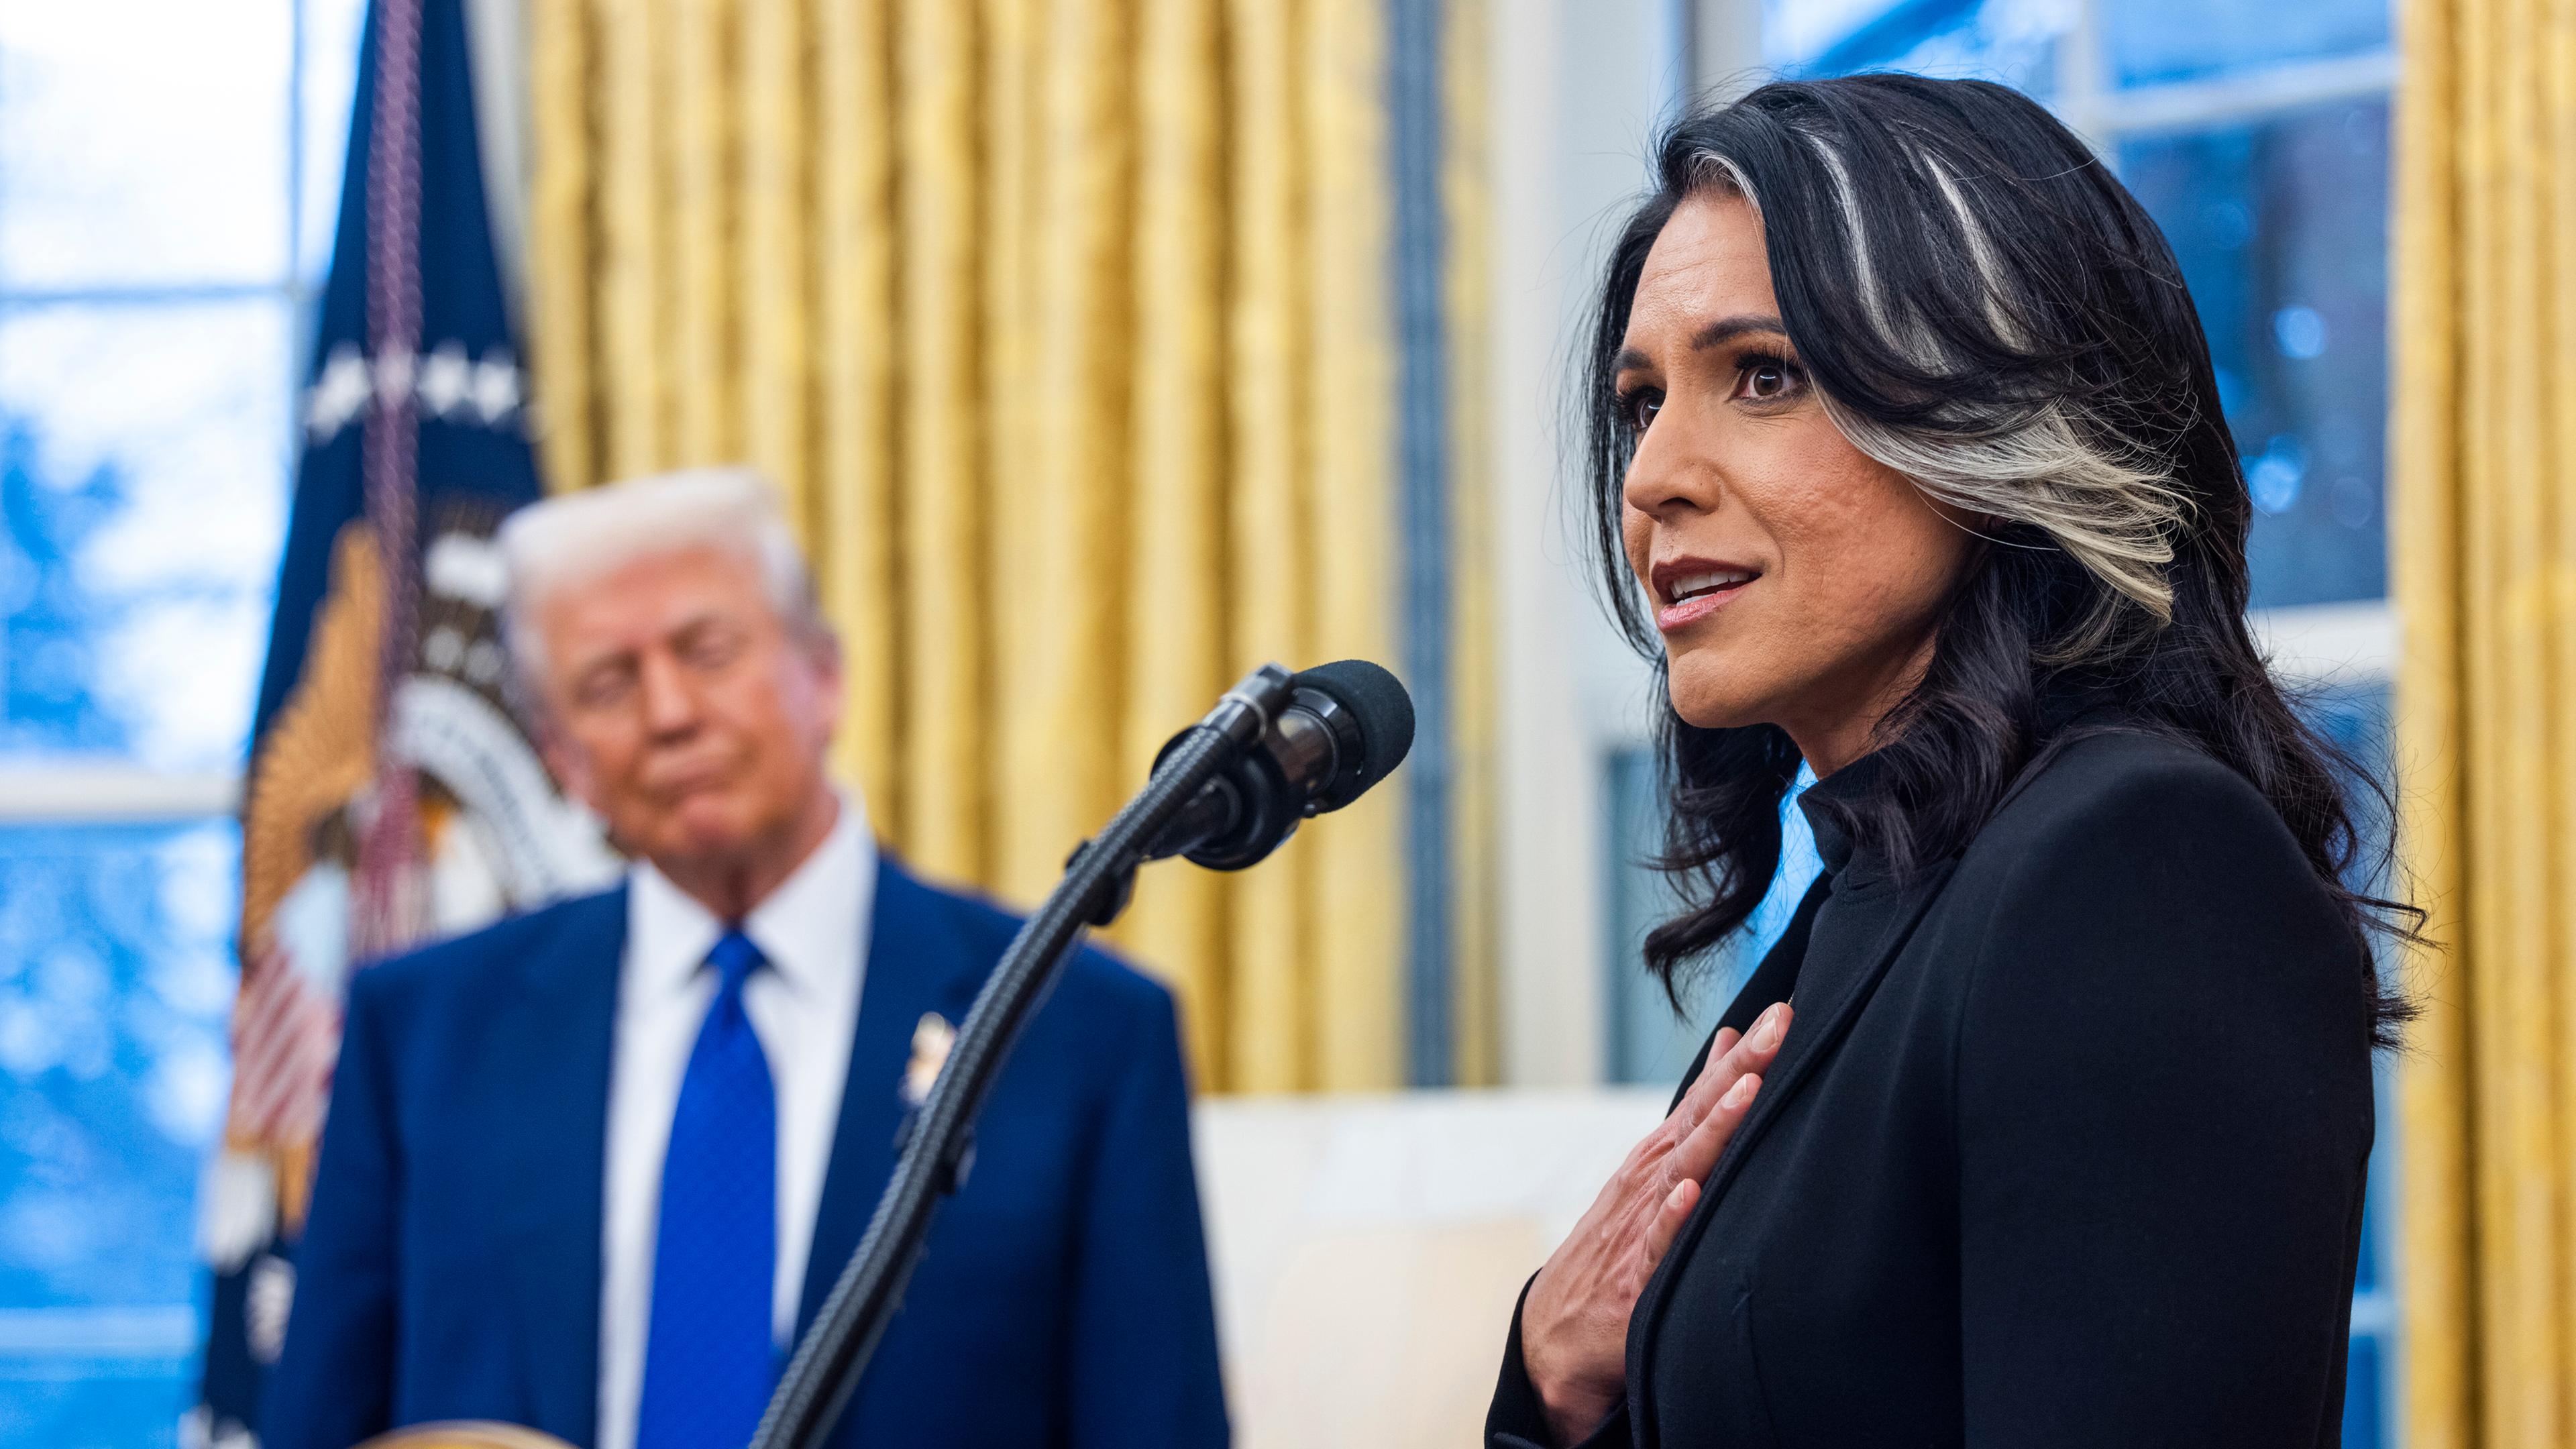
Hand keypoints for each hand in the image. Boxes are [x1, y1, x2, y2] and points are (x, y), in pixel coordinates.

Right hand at [1519, 1001, 1791, 1444]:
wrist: (1555, 1334)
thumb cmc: (1617, 1246)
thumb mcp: (1657, 1171)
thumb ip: (1699, 1112)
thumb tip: (1735, 1042)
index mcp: (1660, 1155)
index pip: (1708, 1095)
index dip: (1747, 1055)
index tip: (1783, 1012)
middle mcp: (1651, 1180)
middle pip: (1701, 1115)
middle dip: (1743, 1069)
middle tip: (1781, 1022)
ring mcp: (1641, 1226)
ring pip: (1684, 1167)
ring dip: (1715, 1127)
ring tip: (1748, 1089)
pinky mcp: (1634, 1280)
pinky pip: (1657, 1243)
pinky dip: (1671, 1216)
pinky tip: (1688, 1193)